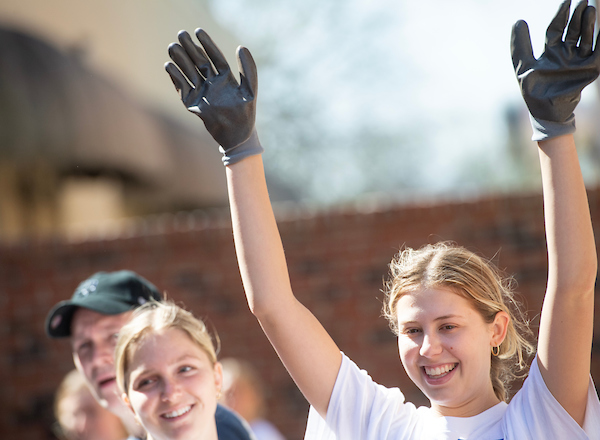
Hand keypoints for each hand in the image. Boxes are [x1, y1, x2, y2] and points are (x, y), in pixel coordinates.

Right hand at [165, 29, 262, 163]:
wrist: (236, 136)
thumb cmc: (245, 114)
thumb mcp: (250, 90)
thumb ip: (248, 69)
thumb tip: (241, 46)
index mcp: (225, 79)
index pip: (214, 57)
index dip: (207, 44)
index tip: (198, 31)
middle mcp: (212, 84)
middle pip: (199, 62)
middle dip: (190, 48)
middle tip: (181, 33)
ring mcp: (200, 93)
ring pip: (189, 72)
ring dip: (181, 59)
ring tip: (173, 47)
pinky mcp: (191, 103)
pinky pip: (182, 87)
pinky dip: (176, 77)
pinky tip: (169, 65)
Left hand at [511, 0, 599, 139]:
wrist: (545, 111)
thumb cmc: (533, 91)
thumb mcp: (523, 66)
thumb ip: (520, 45)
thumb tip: (519, 20)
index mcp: (550, 52)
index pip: (556, 28)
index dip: (560, 15)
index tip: (566, 1)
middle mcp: (565, 54)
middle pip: (572, 30)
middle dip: (577, 16)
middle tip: (582, 0)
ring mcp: (578, 61)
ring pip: (585, 37)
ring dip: (588, 24)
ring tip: (589, 8)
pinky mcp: (589, 69)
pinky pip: (598, 50)